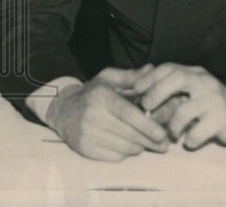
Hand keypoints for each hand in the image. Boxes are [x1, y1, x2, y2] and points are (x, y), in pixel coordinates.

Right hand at [46, 67, 169, 161]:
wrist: (63, 111)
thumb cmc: (92, 94)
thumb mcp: (109, 79)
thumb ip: (131, 76)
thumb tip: (152, 69)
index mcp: (101, 96)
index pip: (128, 114)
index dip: (148, 126)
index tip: (162, 134)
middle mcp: (92, 115)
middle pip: (130, 134)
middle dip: (150, 140)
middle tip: (163, 143)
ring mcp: (88, 134)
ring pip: (126, 148)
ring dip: (139, 146)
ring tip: (143, 140)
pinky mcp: (86, 149)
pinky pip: (116, 156)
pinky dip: (125, 152)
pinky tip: (126, 144)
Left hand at [134, 63, 225, 148]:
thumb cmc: (211, 108)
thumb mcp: (191, 94)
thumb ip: (170, 92)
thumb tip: (140, 97)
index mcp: (195, 74)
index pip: (169, 68)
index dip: (150, 77)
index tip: (135, 88)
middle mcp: (205, 82)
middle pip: (176, 79)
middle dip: (156, 93)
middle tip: (146, 107)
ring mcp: (215, 100)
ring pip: (184, 110)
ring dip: (172, 125)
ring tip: (172, 134)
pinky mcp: (223, 119)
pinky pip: (198, 131)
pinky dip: (190, 140)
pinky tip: (189, 142)